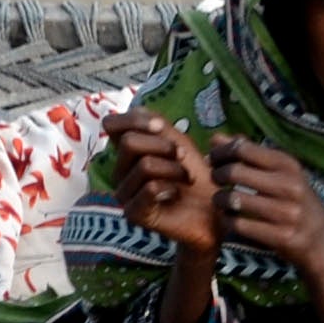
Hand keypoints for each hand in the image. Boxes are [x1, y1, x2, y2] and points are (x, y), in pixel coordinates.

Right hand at [105, 110, 222, 261]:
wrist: (212, 211)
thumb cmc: (196, 174)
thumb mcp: (178, 142)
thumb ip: (156, 125)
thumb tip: (136, 109)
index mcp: (127, 152)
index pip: (111, 125)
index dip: (134, 120)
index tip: (160, 126)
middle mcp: (120, 171)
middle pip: (129, 143)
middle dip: (163, 145)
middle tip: (184, 156)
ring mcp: (124, 193)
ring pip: (144, 165)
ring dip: (174, 168)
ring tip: (187, 178)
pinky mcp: (133, 214)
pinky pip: (149, 188)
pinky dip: (170, 187)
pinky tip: (176, 194)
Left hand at [209, 139, 323, 292]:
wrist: (321, 241)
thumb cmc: (295, 201)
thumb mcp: (280, 173)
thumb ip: (249, 154)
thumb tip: (216, 138)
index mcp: (289, 165)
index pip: (244, 148)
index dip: (221, 152)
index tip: (214, 159)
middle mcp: (289, 186)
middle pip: (235, 172)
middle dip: (217, 175)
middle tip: (216, 180)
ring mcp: (286, 212)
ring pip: (233, 200)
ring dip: (219, 200)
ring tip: (221, 201)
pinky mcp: (280, 236)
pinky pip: (238, 225)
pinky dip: (227, 221)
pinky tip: (230, 218)